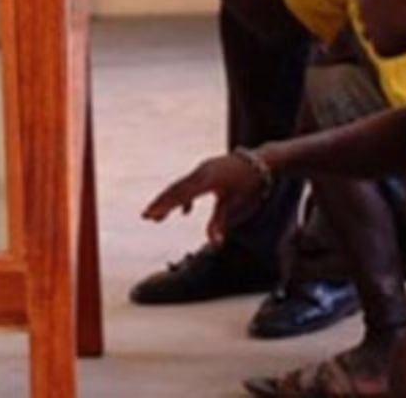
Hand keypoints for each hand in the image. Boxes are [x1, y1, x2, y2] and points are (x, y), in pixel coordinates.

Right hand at [142, 153, 267, 242]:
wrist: (260, 162)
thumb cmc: (249, 183)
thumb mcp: (235, 203)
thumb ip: (221, 221)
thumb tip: (215, 244)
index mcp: (208, 179)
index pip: (183, 194)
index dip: (167, 205)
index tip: (153, 214)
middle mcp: (201, 172)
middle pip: (176, 189)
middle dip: (161, 203)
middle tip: (146, 217)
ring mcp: (202, 170)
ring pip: (180, 187)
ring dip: (168, 201)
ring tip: (155, 217)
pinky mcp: (205, 172)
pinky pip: (189, 185)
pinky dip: (184, 198)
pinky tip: (185, 213)